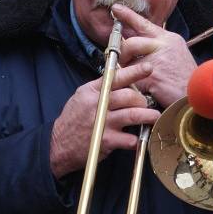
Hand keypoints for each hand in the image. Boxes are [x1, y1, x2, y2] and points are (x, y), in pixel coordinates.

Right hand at [50, 61, 160, 178]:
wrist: (58, 145)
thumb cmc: (72, 121)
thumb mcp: (81, 98)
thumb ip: (99, 89)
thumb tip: (120, 80)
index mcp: (92, 92)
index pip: (116, 77)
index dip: (134, 72)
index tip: (149, 68)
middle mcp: (97, 105)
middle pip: (129, 96)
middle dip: (143, 100)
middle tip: (147, 104)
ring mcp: (102, 123)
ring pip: (133, 115)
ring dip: (148, 116)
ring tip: (154, 117)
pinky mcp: (105, 141)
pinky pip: (128, 139)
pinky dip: (136, 139)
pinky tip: (138, 140)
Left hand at [111, 4, 196, 108]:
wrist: (201, 95)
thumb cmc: (187, 80)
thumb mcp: (176, 55)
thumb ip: (159, 48)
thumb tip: (137, 45)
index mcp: (169, 39)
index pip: (145, 23)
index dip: (128, 16)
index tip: (115, 9)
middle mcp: (164, 46)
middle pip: (131, 43)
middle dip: (122, 54)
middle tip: (121, 62)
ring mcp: (158, 61)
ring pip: (128, 62)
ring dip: (126, 71)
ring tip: (132, 78)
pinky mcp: (153, 77)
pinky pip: (133, 79)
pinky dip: (132, 86)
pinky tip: (140, 91)